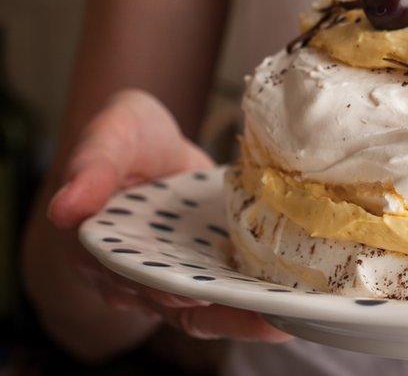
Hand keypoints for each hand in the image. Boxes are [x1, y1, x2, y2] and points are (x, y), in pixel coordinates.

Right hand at [47, 89, 290, 342]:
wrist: (159, 137)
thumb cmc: (128, 134)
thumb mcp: (111, 134)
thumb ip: (92, 167)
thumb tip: (64, 210)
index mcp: (101, 249)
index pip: (130, 278)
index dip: (161, 289)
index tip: (197, 295)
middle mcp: (137, 274)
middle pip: (178, 305)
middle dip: (222, 313)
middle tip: (268, 317)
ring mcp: (177, 274)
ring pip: (209, 309)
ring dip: (248, 317)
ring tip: (290, 318)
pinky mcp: (209, 268)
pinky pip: (232, 291)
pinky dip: (261, 300)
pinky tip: (297, 303)